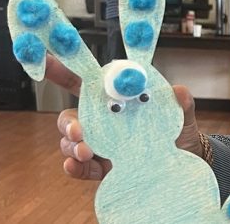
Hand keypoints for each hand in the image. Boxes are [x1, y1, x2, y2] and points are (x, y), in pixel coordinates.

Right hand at [47, 55, 203, 179]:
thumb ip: (180, 103)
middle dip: (68, 122)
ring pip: (72, 142)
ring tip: (86, 151)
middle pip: (71, 116)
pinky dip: (74, 166)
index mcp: (117, 102)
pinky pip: (80, 167)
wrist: (183, 164)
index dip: (62, 71)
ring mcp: (100, 145)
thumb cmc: (177, 133)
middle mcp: (103, 122)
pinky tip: (74, 165)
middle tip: (78, 130)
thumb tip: (178, 91)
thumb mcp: (181, 116)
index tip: (46, 62)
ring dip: (73, 145)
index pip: (87, 83)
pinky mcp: (101, 168)